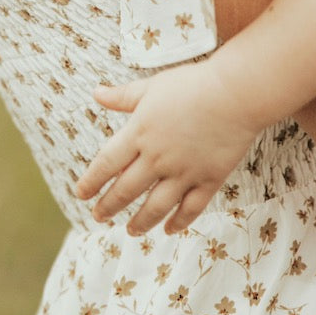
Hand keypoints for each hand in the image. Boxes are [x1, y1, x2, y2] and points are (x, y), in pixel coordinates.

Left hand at [76, 60, 261, 235]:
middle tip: (98, 216)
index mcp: (140, 133)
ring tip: (130, 231)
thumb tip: (96, 93)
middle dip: (109, 206)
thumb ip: (124, 96)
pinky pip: (190, 208)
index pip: (106, 163)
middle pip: (126, 190)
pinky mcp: (208, 179)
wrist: (235, 92)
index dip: (91, 181)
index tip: (80, 194)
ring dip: (140, 222)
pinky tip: (168, 228)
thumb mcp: (153, 85)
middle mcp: (157, 157)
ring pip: (155, 206)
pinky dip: (178, 222)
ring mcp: (183, 171)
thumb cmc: (193, 83)